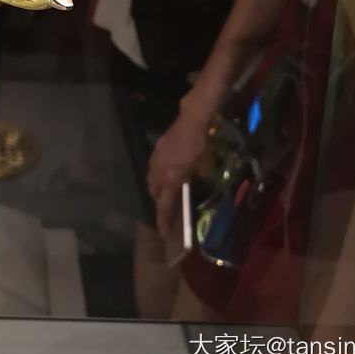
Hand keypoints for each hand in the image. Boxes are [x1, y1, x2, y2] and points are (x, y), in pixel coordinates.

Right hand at [147, 110, 209, 238]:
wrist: (191, 122)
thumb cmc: (200, 146)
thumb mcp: (204, 167)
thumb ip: (199, 177)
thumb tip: (198, 179)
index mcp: (171, 180)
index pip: (164, 205)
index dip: (163, 220)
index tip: (163, 232)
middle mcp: (159, 172)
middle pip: (153, 192)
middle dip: (159, 201)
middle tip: (169, 206)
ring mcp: (155, 159)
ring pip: (150, 179)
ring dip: (157, 187)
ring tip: (167, 188)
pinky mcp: (156, 149)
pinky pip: (153, 166)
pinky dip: (158, 173)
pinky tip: (168, 168)